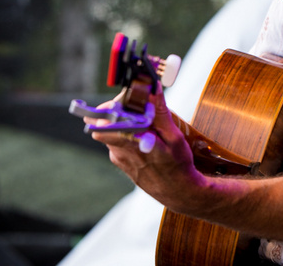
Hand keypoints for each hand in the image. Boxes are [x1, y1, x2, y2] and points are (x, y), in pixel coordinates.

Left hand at [87, 86, 206, 212]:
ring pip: (112, 130)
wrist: (178, 193)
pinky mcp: (120, 161)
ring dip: (124, 121)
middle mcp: (120, 151)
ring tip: (146, 120)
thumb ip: (159, 112)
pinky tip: (146, 135)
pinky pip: (117, 140)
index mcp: (131, 143)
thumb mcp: (173, 137)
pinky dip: (128, 132)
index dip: (113, 104)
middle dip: (119, 110)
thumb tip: (152, 88)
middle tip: (138, 105)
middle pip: (106, 122)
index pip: (105, 119)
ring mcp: (118, 157)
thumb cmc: (178, 166)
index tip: (129, 97)